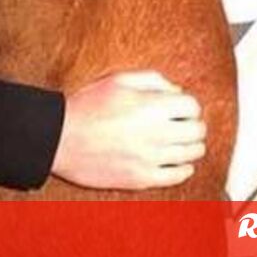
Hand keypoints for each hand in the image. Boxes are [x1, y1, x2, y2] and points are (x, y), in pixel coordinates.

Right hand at [52, 71, 206, 189]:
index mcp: (152, 106)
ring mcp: (151, 158)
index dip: (186, 105)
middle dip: (191, 125)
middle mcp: (157, 133)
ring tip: (176, 142)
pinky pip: (178, 176)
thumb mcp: (115, 80)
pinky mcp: (142, 177)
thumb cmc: (84, 106)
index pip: (193, 106)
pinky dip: (182, 168)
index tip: (178, 108)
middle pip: (197, 131)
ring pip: (192, 154)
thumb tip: (176, 90)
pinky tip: (174, 162)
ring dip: (189, 146)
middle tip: (181, 125)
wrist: (59, 138)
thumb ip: (151, 79)